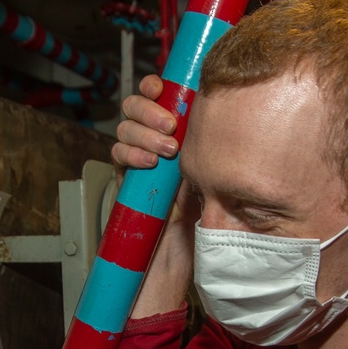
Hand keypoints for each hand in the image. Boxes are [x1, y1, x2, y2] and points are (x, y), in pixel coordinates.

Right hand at [111, 74, 199, 318]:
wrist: (177, 261)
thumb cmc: (200, 223)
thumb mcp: (213, 179)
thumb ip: (212, 152)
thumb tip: (230, 120)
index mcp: (177, 137)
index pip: (161, 100)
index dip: (159, 88)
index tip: (168, 87)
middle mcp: (154, 145)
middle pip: (136, 107)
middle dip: (150, 108)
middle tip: (171, 124)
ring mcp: (137, 163)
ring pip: (124, 128)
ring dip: (143, 132)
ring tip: (165, 149)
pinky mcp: (124, 183)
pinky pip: (117, 156)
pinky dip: (130, 154)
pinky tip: (149, 163)